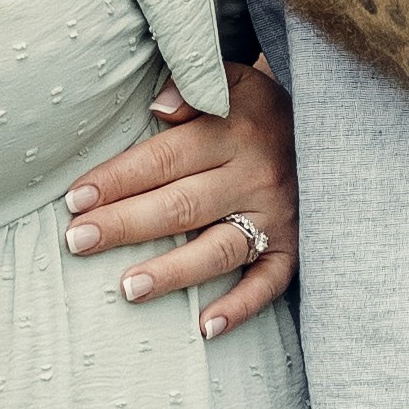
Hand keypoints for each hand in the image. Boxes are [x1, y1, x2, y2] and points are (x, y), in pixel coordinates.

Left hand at [61, 57, 298, 339]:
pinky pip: (270, 283)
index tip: (76, 198)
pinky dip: (241, 307)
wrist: (332, 130)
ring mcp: (278, 218)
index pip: (165, 158)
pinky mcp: (295, 248)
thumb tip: (158, 107)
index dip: (119, 178)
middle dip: (126, 225)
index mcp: (234, 132)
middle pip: (182, 205)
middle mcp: (256, 177)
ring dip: (173, 271)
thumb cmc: (258, 109)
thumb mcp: (234, 80)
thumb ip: (194, 85)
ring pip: (220, 249)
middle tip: (78, 241)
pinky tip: (205, 328)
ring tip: (127, 288)